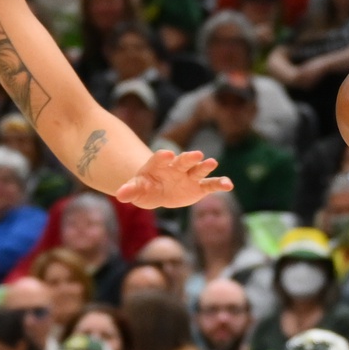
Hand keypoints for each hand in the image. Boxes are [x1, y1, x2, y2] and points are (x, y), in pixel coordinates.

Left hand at [115, 149, 234, 208]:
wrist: (158, 189)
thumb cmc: (145, 187)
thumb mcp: (136, 189)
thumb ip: (129, 190)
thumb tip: (120, 195)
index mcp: (158, 164)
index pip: (160, 158)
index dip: (163, 157)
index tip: (168, 154)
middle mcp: (176, 167)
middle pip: (182, 160)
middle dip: (188, 158)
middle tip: (196, 154)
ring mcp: (189, 176)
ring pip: (198, 169)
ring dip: (205, 166)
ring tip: (213, 163)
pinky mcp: (199, 186)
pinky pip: (210, 185)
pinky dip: (219, 184)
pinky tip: (228, 185)